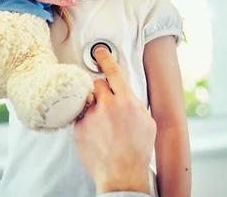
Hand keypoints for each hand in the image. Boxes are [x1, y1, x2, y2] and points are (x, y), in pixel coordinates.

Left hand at [74, 46, 155, 193]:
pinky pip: (81, 116)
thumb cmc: (138, 150)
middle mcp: (108, 106)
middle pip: (98, 84)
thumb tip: (126, 94)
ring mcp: (91, 117)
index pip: (113, 72)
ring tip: (102, 123)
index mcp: (127, 102)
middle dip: (103, 91)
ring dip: (95, 106)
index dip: (105, 58)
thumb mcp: (147, 122)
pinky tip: (97, 134)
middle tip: (108, 106)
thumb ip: (135, 103)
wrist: (121, 175)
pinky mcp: (79, 128)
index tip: (99, 50)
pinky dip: (88, 121)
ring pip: (89, 100)